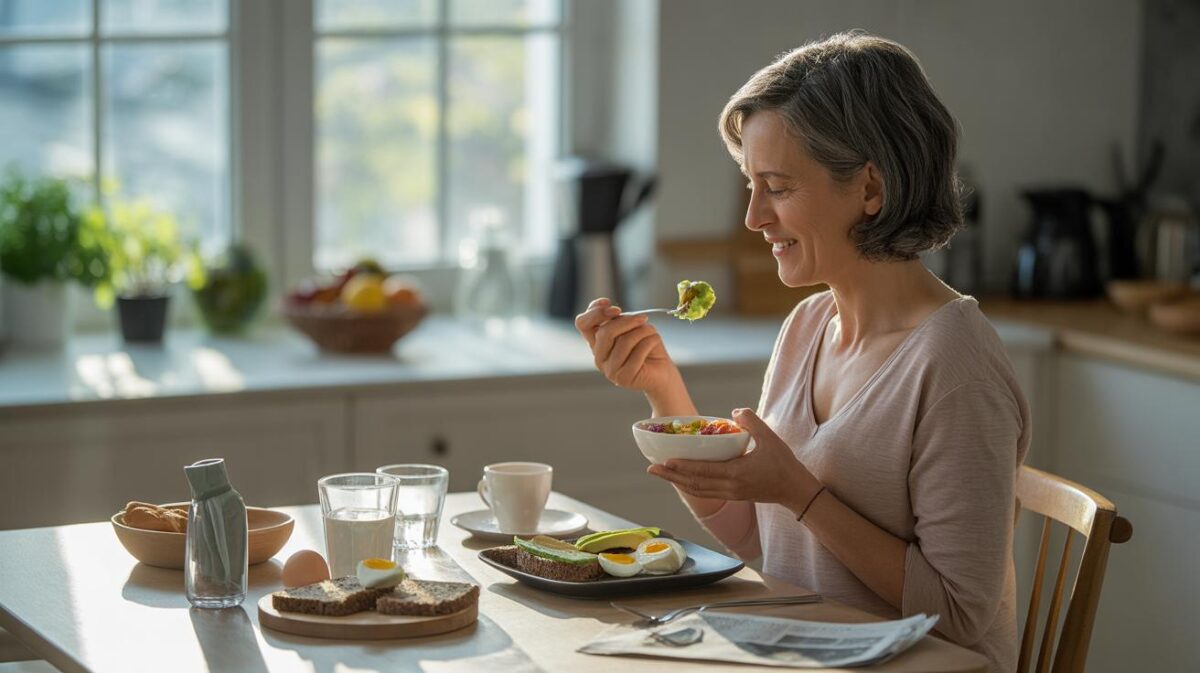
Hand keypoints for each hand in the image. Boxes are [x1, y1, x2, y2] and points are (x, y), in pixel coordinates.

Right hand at [575, 297, 679, 394]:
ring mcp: (610, 370)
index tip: (616, 309)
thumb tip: (612, 311)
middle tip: (643, 318)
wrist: (662, 372)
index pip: (582, 323)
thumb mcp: (631, 327)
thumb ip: (618, 319)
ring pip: (623, 341)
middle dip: (626, 321)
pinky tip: (655, 341)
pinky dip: (650, 341)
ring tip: (652, 331)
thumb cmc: (647, 347)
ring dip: (643, 331)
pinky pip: (638, 353)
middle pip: (605, 332)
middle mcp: (599, 357)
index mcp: (597, 343)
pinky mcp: (624, 378)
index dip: (596, 311)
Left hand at [648, 408, 821, 511]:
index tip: (665, 460)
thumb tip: (734, 411)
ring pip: (697, 491)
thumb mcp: (770, 437)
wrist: (795, 489)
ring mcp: (730, 493)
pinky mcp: (733, 496)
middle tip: (651, 469)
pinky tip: (682, 481)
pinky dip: (690, 488)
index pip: (703, 471)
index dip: (683, 467)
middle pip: (693, 484)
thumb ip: (752, 422)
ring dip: (677, 483)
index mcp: (736, 473)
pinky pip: (706, 493)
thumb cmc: (784, 463)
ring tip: (661, 474)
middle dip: (671, 476)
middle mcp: (730, 486)